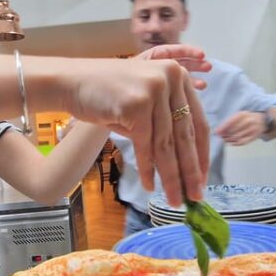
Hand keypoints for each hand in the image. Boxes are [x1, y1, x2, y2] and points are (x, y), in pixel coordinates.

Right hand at [66, 52, 209, 206]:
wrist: (72, 82)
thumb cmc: (108, 96)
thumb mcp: (145, 103)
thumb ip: (165, 125)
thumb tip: (187, 167)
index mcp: (178, 76)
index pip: (198, 122)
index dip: (201, 154)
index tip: (202, 179)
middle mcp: (171, 78)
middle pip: (186, 135)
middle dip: (190, 171)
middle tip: (195, 197)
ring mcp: (155, 89)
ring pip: (167, 144)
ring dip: (171, 177)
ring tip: (174, 199)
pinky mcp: (138, 104)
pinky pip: (146, 145)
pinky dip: (147, 169)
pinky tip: (148, 185)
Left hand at [215, 111, 266, 145]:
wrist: (263, 120)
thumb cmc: (247, 118)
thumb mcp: (239, 116)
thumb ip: (229, 122)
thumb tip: (218, 131)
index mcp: (243, 114)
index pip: (231, 122)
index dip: (223, 128)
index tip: (217, 132)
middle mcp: (248, 121)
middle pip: (234, 130)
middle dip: (225, 134)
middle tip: (221, 137)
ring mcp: (252, 129)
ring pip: (238, 137)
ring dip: (229, 139)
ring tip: (225, 140)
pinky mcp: (255, 136)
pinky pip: (243, 141)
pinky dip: (236, 143)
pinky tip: (231, 143)